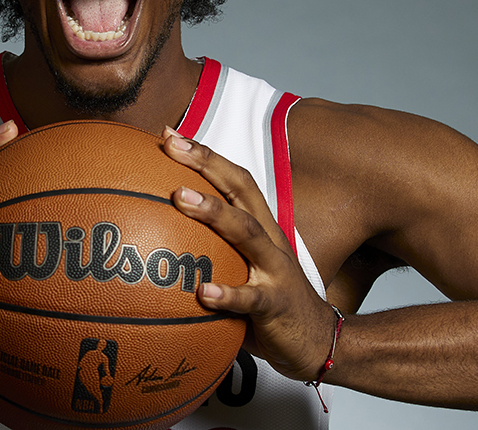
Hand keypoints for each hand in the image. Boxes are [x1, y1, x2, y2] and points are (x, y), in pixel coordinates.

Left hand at [162, 130, 335, 382]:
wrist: (317, 340)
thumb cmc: (271, 300)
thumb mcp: (244, 266)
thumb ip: (214, 249)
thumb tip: (160, 234)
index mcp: (262, 227)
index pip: (235, 180)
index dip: (207, 155)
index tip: (171, 136)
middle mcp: (270, 240)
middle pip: (241, 191)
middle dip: (208, 164)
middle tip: (173, 147)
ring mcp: (275, 271)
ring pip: (247, 234)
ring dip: (214, 213)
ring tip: (181, 197)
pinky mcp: (275, 305)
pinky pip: (251, 299)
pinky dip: (227, 294)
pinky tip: (202, 293)